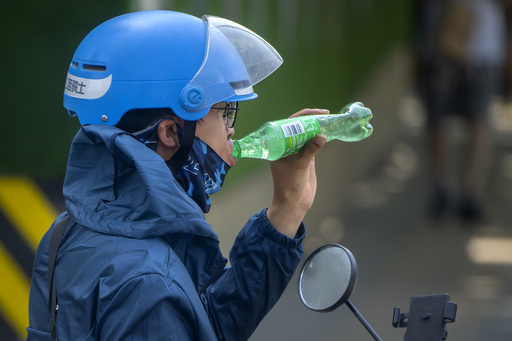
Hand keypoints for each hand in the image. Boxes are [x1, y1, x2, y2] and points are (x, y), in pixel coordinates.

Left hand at [266, 108, 327, 237]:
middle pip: (299, 126)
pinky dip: (321, 138)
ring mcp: (296, 151)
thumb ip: (310, 150)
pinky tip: (329, 132)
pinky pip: (313, 143)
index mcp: (278, 144)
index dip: (303, 116)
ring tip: (330, 120)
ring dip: (317, 128)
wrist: (294, 202)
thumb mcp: (299, 165)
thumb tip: (322, 136)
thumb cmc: (289, 184)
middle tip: (326, 114)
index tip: (317, 113)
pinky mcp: (306, 157)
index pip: (289, 124)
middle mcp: (286, 145)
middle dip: (312, 119)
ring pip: (307, 134)